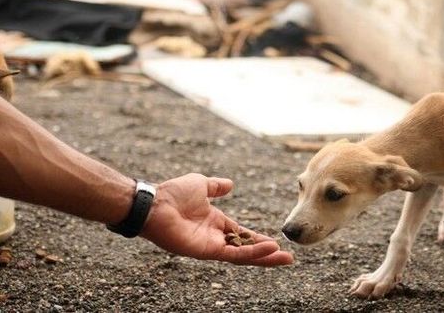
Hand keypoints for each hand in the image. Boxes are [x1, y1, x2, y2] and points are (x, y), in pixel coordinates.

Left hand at [141, 173, 292, 265]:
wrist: (155, 203)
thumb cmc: (173, 193)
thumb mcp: (201, 184)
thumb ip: (216, 186)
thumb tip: (231, 184)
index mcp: (215, 223)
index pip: (242, 234)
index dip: (258, 239)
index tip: (276, 242)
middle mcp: (215, 237)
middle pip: (246, 249)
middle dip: (267, 254)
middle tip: (288, 257)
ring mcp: (211, 246)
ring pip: (244, 255)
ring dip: (264, 256)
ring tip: (285, 258)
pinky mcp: (207, 251)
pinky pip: (234, 254)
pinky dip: (252, 253)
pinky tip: (269, 249)